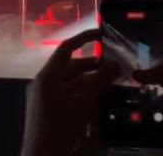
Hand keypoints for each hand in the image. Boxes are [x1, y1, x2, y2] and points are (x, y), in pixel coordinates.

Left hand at [21, 28, 119, 155]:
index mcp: (48, 76)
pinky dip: (85, 93)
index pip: (67, 48)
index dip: (84, 38)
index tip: (104, 34)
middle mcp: (44, 84)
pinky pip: (70, 95)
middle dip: (94, 65)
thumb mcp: (83, 102)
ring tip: (113, 82)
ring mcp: (46, 98)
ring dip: (92, 80)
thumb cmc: (59, 127)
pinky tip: (101, 99)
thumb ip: (100, 80)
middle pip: (71, 66)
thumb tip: (117, 62)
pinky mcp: (50, 111)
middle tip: (116, 65)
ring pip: (72, 82)